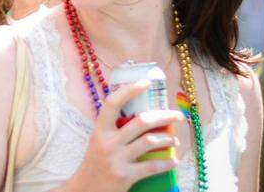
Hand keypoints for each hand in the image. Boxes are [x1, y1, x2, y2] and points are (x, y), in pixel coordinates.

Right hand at [66, 81, 184, 191]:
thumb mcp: (98, 143)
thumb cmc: (95, 165)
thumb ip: (114, 131)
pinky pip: (152, 166)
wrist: (85, 190)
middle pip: (141, 122)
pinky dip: (167, 163)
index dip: (129, 90)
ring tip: (175, 140)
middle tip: (178, 115)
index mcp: (99, 131)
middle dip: (164, 116)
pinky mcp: (125, 176)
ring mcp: (116, 159)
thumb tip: (141, 118)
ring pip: (149, 141)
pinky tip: (173, 161)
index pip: (112, 104)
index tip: (146, 83)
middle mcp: (107, 142)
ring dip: (168, 139)